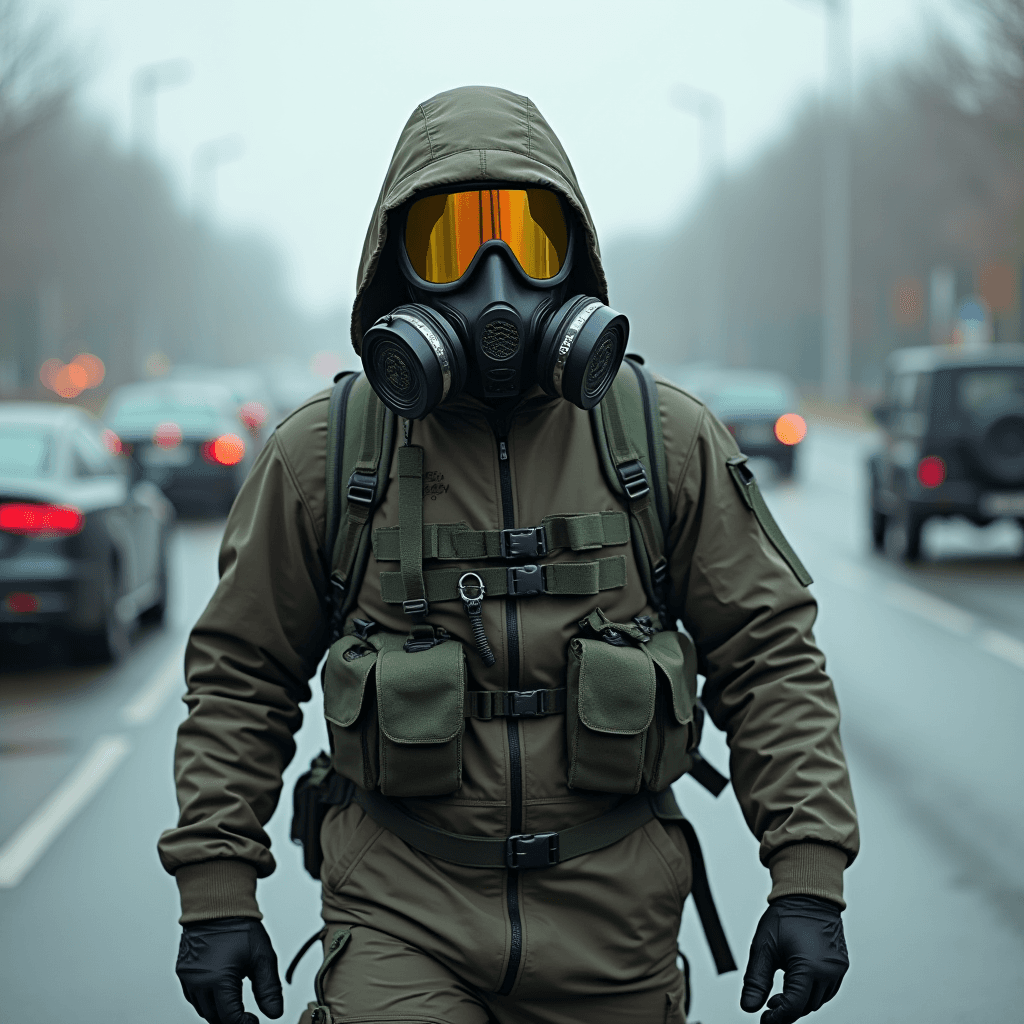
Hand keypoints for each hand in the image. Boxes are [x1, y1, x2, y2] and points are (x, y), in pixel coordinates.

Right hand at [176, 917, 283, 1023]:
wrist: (218, 905)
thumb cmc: (240, 927)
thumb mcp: (262, 957)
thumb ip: (268, 988)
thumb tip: (274, 1013)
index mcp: (219, 979)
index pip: (230, 1018)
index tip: (254, 1021)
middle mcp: (199, 982)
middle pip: (215, 1017)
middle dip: (231, 1019)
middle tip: (246, 1016)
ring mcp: (188, 978)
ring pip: (202, 1009)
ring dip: (218, 1012)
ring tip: (234, 1005)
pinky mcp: (182, 972)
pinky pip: (193, 997)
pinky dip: (206, 1001)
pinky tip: (219, 994)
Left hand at [740, 895, 847, 1023]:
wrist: (807, 895)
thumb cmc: (785, 916)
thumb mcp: (764, 947)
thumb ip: (756, 980)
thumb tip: (749, 1006)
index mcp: (809, 968)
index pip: (794, 1007)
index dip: (777, 1017)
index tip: (765, 1020)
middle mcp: (828, 971)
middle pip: (806, 1006)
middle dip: (787, 1008)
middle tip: (770, 1004)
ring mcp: (838, 969)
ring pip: (818, 1000)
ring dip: (800, 1001)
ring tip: (782, 992)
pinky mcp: (842, 965)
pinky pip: (828, 989)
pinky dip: (813, 991)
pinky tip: (798, 982)